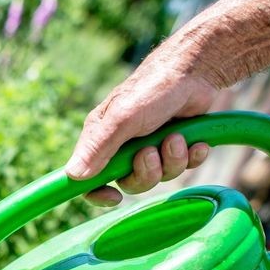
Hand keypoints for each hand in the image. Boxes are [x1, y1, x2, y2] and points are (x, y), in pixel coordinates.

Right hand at [65, 52, 219, 205]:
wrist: (195, 72)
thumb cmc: (152, 89)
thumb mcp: (122, 119)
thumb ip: (98, 147)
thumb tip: (73, 176)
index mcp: (102, 138)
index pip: (89, 178)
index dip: (98, 193)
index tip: (114, 197)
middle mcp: (123, 145)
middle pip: (130, 183)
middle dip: (147, 172)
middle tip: (153, 152)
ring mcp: (150, 146)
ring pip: (159, 176)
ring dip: (172, 160)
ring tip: (177, 137)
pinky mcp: (174, 145)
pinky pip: (183, 167)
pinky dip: (191, 157)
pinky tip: (196, 142)